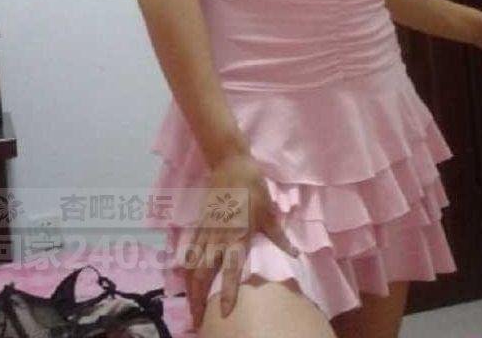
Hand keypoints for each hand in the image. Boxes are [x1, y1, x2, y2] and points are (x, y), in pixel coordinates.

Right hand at [183, 152, 298, 329]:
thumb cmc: (253, 187)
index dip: (227, 292)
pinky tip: (186, 279)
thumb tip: (295, 255)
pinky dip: (186, 267)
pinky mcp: (199, 223)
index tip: (224, 313)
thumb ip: (279, 237)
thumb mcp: (268, 212)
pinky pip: (190, 250)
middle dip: (198, 298)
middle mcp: (218, 237)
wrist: (230, 163)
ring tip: (191, 305)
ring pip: (192, 264)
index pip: (231, 270)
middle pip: (203, 273)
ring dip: (190, 287)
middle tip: (197, 319)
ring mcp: (206, 230)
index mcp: (237, 235)